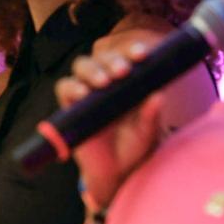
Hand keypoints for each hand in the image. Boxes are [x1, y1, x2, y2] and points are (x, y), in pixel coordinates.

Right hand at [56, 40, 164, 208]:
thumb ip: (151, 116)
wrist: (115, 173)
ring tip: (104, 82)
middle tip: (123, 71)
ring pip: (82, 67)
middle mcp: (105, 83)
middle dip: (111, 60)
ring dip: (92, 70)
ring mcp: (86, 92)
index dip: (131, 50)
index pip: (126, 57)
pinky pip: (65, 88)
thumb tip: (158, 96)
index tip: (142, 55)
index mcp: (126, 82)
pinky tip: (83, 93)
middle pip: (101, 58)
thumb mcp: (147, 133)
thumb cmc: (133, 148)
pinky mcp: (70, 107)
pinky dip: (72, 87)